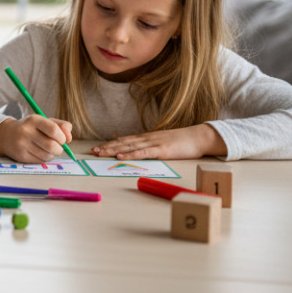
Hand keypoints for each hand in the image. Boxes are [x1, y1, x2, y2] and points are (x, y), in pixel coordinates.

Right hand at [0, 115, 72, 163]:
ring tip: (48, 150)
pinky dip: (44, 158)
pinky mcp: (20, 156)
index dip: (62, 137)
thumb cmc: (31, 128)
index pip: (53, 130)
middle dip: (59, 149)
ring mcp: (22, 144)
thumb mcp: (44, 121)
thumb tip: (69, 138)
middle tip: (57, 147)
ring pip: (47, 155)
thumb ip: (61, 126)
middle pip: (51, 145)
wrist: (6, 135)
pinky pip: (40, 161)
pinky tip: (39, 153)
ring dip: (52, 154)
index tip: (62, 139)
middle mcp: (26, 131)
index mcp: (34, 120)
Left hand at [91, 124, 225, 159]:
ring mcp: (153, 143)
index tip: (98, 148)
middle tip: (93, 151)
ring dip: (114, 150)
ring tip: (101, 153)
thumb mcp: (162, 143)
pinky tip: (121, 155)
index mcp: (146, 138)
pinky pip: (143, 152)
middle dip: (107, 147)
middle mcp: (146, 138)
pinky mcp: (161, 149)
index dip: (110, 144)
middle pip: (123, 142)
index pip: (124, 140)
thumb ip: (150, 147)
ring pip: (129, 146)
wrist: (198, 137)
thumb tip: (139, 152)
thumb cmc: (182, 142)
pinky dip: (130, 154)